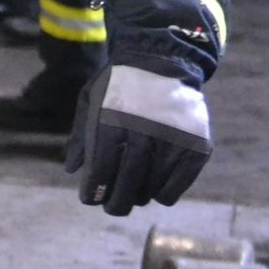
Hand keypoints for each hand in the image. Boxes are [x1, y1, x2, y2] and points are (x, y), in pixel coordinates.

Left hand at [64, 64, 211, 215]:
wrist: (162, 61)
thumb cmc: (119, 84)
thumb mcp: (90, 100)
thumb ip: (82, 136)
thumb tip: (73, 171)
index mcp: (112, 123)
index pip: (102, 170)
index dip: (94, 190)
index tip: (89, 199)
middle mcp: (143, 134)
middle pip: (128, 184)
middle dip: (116, 202)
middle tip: (112, 208)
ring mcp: (173, 142)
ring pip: (153, 188)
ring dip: (140, 196)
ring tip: (133, 195)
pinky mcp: (196, 148)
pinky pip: (178, 185)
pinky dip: (165, 194)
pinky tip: (157, 190)